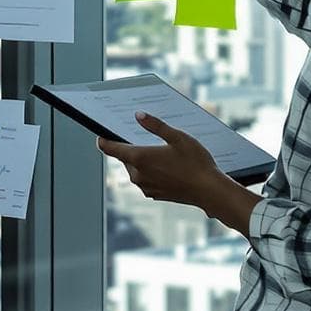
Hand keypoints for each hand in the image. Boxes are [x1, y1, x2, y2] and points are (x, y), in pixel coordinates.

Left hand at [98, 114, 257, 231]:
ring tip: (163, 154)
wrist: (209, 191)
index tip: (101, 134)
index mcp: (139, 158)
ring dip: (143, 161)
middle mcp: (138, 175)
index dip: (103, 140)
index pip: (110, 148)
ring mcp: (145, 187)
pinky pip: (146, 179)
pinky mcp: (154, 195)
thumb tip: (138, 115)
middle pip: (125, 158)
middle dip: (132, 148)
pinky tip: (168, 167)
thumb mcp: (177, 137)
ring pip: (136, 170)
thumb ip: (155, 125)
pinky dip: (151, 172)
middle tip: (146, 139)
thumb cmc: (195, 163)